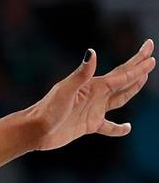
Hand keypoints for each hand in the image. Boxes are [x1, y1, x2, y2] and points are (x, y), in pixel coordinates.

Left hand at [27, 40, 154, 150]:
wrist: (35, 130)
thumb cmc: (47, 109)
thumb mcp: (65, 90)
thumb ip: (81, 73)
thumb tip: (92, 52)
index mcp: (93, 86)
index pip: (121, 73)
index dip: (137, 64)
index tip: (150, 52)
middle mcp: (95, 96)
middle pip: (123, 81)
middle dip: (138, 70)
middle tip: (151, 58)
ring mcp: (93, 110)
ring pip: (119, 99)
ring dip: (132, 90)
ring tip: (144, 79)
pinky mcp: (89, 125)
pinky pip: (108, 127)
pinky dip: (118, 128)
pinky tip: (127, 128)